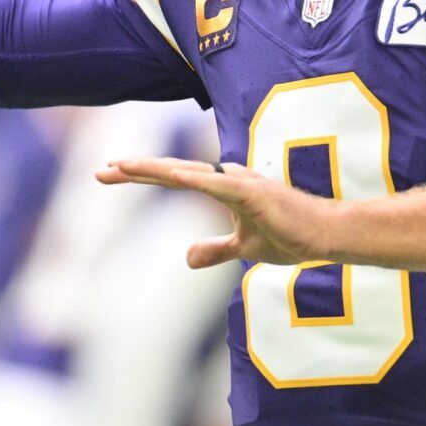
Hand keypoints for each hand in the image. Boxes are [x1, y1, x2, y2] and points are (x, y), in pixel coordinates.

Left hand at [97, 157, 337, 267]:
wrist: (325, 236)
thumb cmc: (290, 235)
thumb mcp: (243, 249)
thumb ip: (215, 250)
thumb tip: (186, 258)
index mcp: (223, 187)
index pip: (174, 176)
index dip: (142, 175)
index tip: (108, 174)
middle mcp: (228, 179)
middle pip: (172, 170)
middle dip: (135, 170)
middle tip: (100, 171)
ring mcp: (240, 183)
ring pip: (188, 171)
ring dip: (154, 169)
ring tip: (122, 167)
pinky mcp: (253, 193)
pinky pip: (217, 185)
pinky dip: (193, 179)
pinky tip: (170, 176)